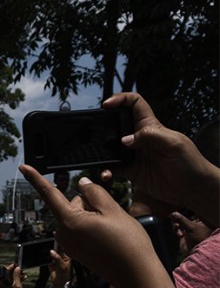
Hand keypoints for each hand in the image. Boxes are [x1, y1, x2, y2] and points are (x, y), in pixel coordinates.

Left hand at [0, 265, 23, 287]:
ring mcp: (1, 286)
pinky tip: (23, 278)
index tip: (17, 265)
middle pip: (6, 273)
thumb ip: (17, 276)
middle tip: (21, 270)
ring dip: (16, 275)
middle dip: (14, 271)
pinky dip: (15, 279)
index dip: (11, 267)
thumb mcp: (18, 286)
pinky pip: (9, 281)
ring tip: (24, 274)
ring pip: (9, 277)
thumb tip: (17, 267)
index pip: (4, 271)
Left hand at [19, 164, 176, 287]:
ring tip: (110, 230)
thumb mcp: (113, 210)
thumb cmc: (127, 244)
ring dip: (92, 217)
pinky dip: (91, 227)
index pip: (49, 193)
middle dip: (88, 204)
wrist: (137, 276)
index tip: (23, 167)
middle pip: (72, 204)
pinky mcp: (75, 251)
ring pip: (77, 216)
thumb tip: (81, 183)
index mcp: (69, 221)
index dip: (35, 177)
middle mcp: (63, 233)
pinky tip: (107, 238)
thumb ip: (94, 192)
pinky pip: (79, 229)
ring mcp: (68, 243)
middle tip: (109, 218)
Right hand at [101, 92, 218, 227]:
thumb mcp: (173, 143)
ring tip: (98, 157)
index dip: (120, 99)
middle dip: (104, 125)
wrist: (193, 188)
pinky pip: (112, 169)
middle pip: (117, 124)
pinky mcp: (130, 171)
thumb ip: (150, 136)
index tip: (107, 104)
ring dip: (101, 152)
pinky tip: (106, 174)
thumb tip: (124, 140)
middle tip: (94, 133)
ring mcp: (133, 155)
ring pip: (110, 148)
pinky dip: (105, 171)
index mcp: (150, 126)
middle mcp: (139, 138)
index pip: (134, 104)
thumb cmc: (190, 162)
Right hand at [170, 211, 212, 255]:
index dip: (185, 210)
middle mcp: (195, 224)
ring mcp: (189, 229)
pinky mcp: (183, 234)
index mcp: (201, 221)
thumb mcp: (191, 227)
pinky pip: (176, 228)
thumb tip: (172, 213)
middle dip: (178, 218)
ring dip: (176, 224)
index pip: (192, 212)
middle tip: (173, 217)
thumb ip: (181, 219)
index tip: (178, 210)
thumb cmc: (198, 240)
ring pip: (179, 222)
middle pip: (184, 217)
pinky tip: (179, 234)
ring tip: (176, 227)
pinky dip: (176, 230)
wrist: (195, 253)